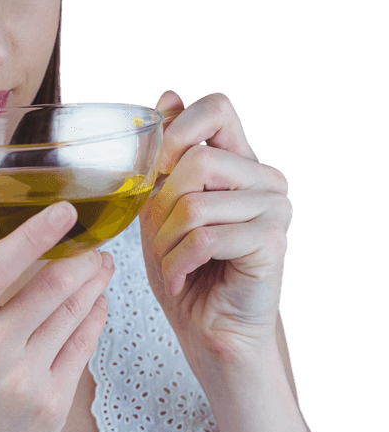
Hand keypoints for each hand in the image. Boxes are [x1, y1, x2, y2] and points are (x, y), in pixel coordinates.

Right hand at [0, 203, 114, 431]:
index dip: (31, 236)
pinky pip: (83, 345)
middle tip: (96, 242)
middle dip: (81, 260)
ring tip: (101, 267)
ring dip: (94, 284)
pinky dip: (95, 317)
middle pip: (48, 289)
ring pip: (72, 314)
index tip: (61, 211)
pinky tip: (98, 303)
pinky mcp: (53, 403)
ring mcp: (23, 381)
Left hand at [138, 90, 292, 377]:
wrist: (211, 336)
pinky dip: (179, 265)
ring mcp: (275, 209)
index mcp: (240, 164)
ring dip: (166, 243)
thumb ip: (165, 162)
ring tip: (172, 267)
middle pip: (197, 159)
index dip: (177, 130)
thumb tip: (166, 96)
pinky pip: (205, 238)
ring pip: (195, 203)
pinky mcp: (272, 241)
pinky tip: (182, 281)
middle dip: (160, 207)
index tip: (156, 170)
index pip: (216, 108)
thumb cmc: (187, 277)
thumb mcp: (161, 213)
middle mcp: (265, 180)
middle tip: (160, 242)